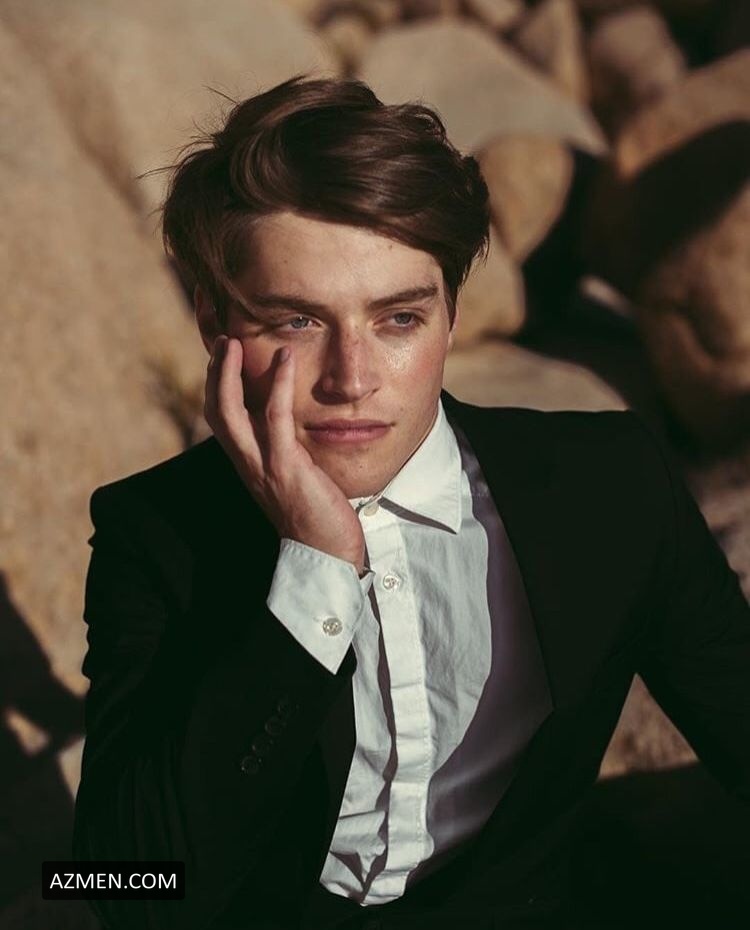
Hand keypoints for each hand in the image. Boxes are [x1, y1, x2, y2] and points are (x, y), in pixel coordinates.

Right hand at [204, 335, 366, 573]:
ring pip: (230, 414)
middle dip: (214, 374)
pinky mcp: (286, 467)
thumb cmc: (317, 516)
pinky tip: (285, 359)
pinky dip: (278, 385)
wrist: (326, 554)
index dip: (217, 387)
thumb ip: (286, 452)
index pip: (222, 420)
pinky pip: (275, 418)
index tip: (223, 357)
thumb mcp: (296, 477)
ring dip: (229, 374)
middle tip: (222, 341)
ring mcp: (263, 466)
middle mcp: (248, 464)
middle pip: (215, 412)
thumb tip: (292, 428)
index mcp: (249, 465)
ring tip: (234, 342)